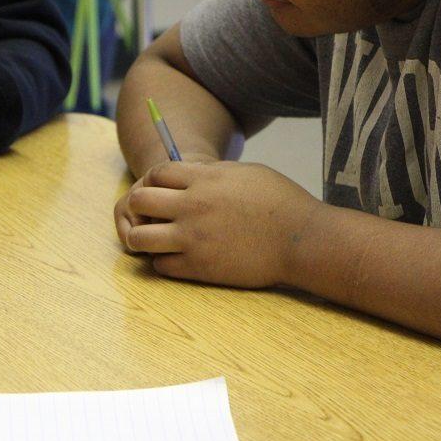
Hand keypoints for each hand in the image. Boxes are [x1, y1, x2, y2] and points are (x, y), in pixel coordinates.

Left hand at [122, 161, 322, 287]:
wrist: (302, 240)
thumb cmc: (280, 202)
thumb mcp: (245, 173)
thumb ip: (211, 173)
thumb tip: (188, 174)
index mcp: (204, 180)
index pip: (155, 173)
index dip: (154, 181)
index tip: (162, 190)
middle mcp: (192, 208)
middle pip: (138, 201)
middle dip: (139, 206)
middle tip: (150, 215)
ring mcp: (193, 239)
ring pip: (139, 238)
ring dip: (142, 238)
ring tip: (155, 239)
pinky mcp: (199, 267)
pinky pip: (160, 265)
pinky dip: (162, 261)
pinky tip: (176, 257)